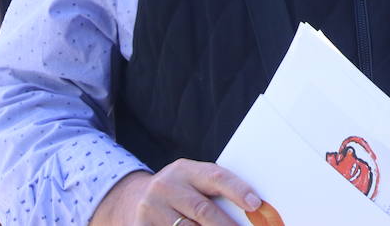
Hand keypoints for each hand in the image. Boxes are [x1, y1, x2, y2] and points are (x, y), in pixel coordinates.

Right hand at [90, 163, 260, 225]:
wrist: (134, 199)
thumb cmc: (179, 191)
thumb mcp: (193, 182)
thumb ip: (214, 191)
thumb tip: (249, 208)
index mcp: (186, 170)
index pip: (216, 177)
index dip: (237, 190)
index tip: (255, 204)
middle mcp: (166, 186)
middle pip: (203, 209)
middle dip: (226, 225)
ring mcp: (151, 208)